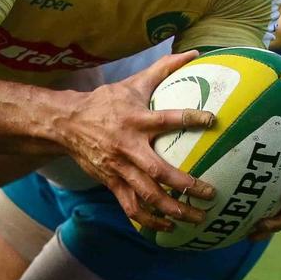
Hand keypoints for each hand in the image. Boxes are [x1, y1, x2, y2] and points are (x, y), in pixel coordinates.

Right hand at [55, 50, 216, 231]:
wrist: (67, 124)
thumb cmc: (106, 102)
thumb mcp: (133, 83)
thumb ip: (164, 69)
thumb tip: (195, 53)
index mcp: (136, 120)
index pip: (167, 118)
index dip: (190, 118)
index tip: (213, 120)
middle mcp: (128, 147)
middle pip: (159, 172)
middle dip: (186, 185)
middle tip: (210, 193)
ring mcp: (119, 169)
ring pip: (147, 196)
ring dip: (173, 210)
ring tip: (196, 218)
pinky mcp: (111, 183)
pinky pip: (132, 208)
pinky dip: (150, 221)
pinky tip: (169, 227)